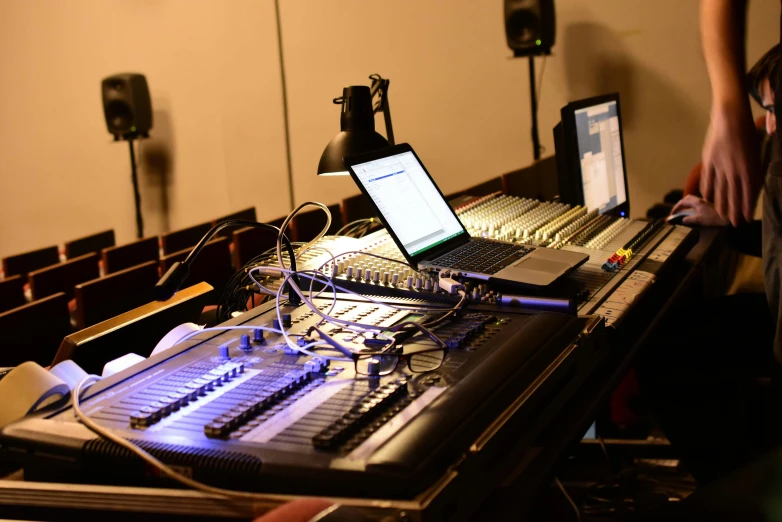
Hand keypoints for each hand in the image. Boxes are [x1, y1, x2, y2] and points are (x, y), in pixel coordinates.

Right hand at [670, 195, 728, 226]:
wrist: (729, 219)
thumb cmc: (714, 219)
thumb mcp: (699, 220)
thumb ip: (689, 220)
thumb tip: (683, 220)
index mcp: (697, 202)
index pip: (682, 202)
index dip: (675, 208)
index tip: (672, 214)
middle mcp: (701, 200)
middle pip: (688, 198)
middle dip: (681, 204)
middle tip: (677, 211)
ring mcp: (706, 202)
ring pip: (694, 200)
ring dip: (687, 205)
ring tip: (685, 212)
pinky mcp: (710, 205)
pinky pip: (698, 203)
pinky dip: (693, 206)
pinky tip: (695, 212)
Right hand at [700, 102, 761, 225]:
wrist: (730, 117)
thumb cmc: (747, 131)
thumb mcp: (755, 151)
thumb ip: (752, 169)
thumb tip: (750, 185)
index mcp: (750, 167)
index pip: (749, 192)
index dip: (747, 207)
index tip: (746, 218)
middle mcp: (734, 170)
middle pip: (734, 195)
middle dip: (734, 211)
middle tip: (733, 223)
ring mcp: (720, 166)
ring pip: (720, 190)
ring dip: (721, 204)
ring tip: (721, 215)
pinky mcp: (708, 162)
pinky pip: (707, 180)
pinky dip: (708, 191)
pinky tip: (708, 199)